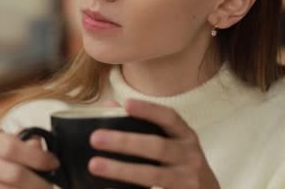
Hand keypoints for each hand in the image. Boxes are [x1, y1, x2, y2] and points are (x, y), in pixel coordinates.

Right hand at [0, 127, 58, 188]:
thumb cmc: (10, 155)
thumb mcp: (20, 143)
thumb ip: (30, 143)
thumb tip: (35, 146)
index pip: (11, 147)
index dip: (37, 157)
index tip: (54, 164)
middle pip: (13, 174)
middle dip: (37, 182)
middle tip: (50, 185)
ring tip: (40, 188)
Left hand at [89, 99, 220, 188]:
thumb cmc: (183, 165)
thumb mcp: (173, 143)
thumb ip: (144, 125)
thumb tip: (109, 108)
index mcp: (186, 137)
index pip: (170, 118)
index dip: (149, 110)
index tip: (127, 104)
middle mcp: (190, 157)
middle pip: (158, 147)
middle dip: (126, 142)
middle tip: (96, 138)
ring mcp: (187, 180)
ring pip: (153, 175)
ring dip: (122, 170)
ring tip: (94, 165)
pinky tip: (107, 187)